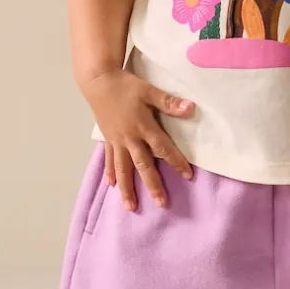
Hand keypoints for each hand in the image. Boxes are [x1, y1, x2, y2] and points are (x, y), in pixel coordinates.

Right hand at [81, 69, 195, 210]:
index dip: (176, 162)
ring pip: (123, 169)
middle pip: (143, 165)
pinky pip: (109, 160)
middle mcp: (129, 138)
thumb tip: (190, 108)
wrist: (99, 81)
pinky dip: (111, 173)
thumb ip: (169, 102)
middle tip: (161, 203)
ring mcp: (116, 141)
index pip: (163, 148)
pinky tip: (111, 186)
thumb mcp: (149, 90)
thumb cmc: (126, 85)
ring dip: (127, 188)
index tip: (188, 175)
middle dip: (153, 185)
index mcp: (143, 127)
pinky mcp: (108, 139)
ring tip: (131, 206)